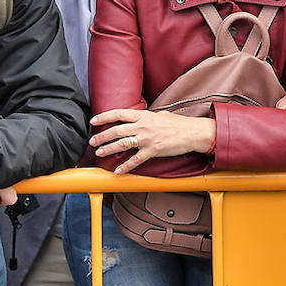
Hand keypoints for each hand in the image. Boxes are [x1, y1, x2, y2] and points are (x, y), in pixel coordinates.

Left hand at [89, 109, 214, 174]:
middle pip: (116, 130)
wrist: (193, 133)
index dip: (104, 116)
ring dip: (108, 149)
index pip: (118, 114)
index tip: (93, 120)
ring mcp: (147, 139)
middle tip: (92, 141)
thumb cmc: (178, 123)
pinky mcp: (152, 151)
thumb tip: (140, 119)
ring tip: (99, 153)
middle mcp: (142, 126)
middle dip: (101, 136)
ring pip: (122, 144)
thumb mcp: (161, 114)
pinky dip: (125, 166)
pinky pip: (135, 160)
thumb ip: (148, 117)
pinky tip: (117, 171)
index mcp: (143, 116)